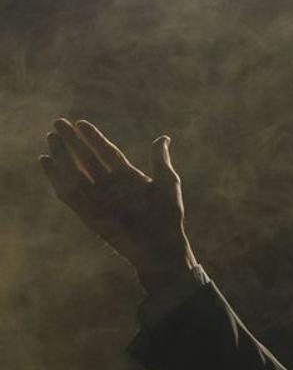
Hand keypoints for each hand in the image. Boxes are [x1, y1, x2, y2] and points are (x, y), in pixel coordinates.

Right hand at [39, 118, 195, 291]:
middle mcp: (111, 186)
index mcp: (129, 177)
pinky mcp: (89, 213)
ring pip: (76, 173)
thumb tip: (163, 138)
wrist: (160, 247)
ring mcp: (99, 199)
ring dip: (62, 156)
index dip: (93, 138)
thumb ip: (159, 161)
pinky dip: (57, 178)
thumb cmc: (168, 217)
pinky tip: (48, 163)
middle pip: (87, 159)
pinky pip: (69, 194)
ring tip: (51, 139)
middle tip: (58, 123)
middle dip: (73, 142)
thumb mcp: (167, 184)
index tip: (79, 122)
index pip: (107, 153)